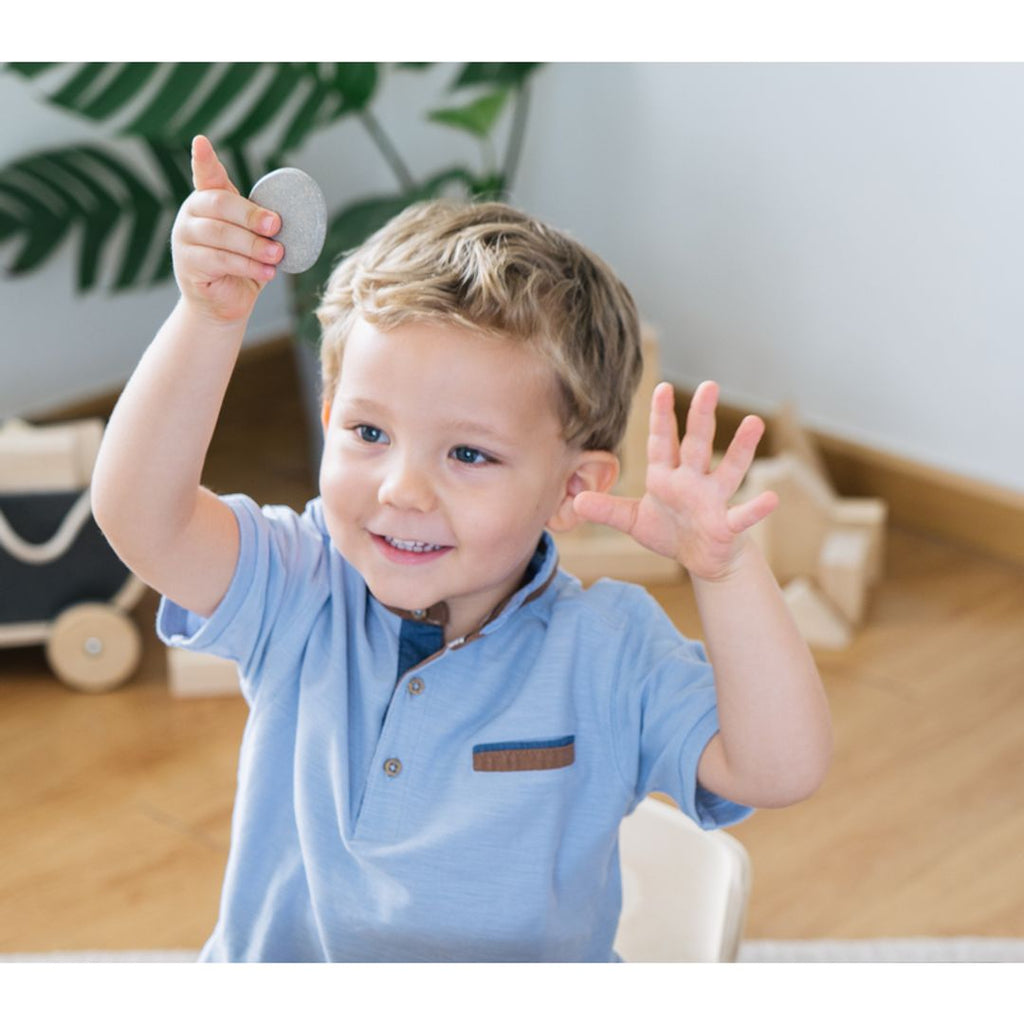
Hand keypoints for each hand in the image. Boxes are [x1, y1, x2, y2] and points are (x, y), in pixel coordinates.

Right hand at [170, 135, 282, 325]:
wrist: (225, 303)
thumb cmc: (243, 264)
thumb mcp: (253, 238)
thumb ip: (261, 222)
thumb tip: (282, 218)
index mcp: (208, 200)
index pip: (205, 175)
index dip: (203, 159)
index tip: (201, 142)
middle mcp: (191, 214)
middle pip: (220, 206)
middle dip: (252, 215)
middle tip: (277, 226)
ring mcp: (184, 239)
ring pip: (221, 236)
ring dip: (254, 245)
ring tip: (277, 255)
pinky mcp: (187, 264)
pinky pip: (220, 260)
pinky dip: (248, 266)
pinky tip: (267, 272)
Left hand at [573, 381, 777, 580]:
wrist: (702, 560)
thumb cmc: (670, 532)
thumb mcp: (633, 522)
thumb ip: (607, 510)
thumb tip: (575, 501)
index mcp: (667, 476)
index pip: (664, 442)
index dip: (663, 417)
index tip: (662, 387)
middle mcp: (693, 481)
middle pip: (697, 444)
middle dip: (701, 417)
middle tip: (709, 386)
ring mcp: (713, 500)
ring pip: (728, 469)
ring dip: (740, 447)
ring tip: (754, 423)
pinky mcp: (727, 525)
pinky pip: (743, 515)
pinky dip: (756, 508)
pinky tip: (772, 498)